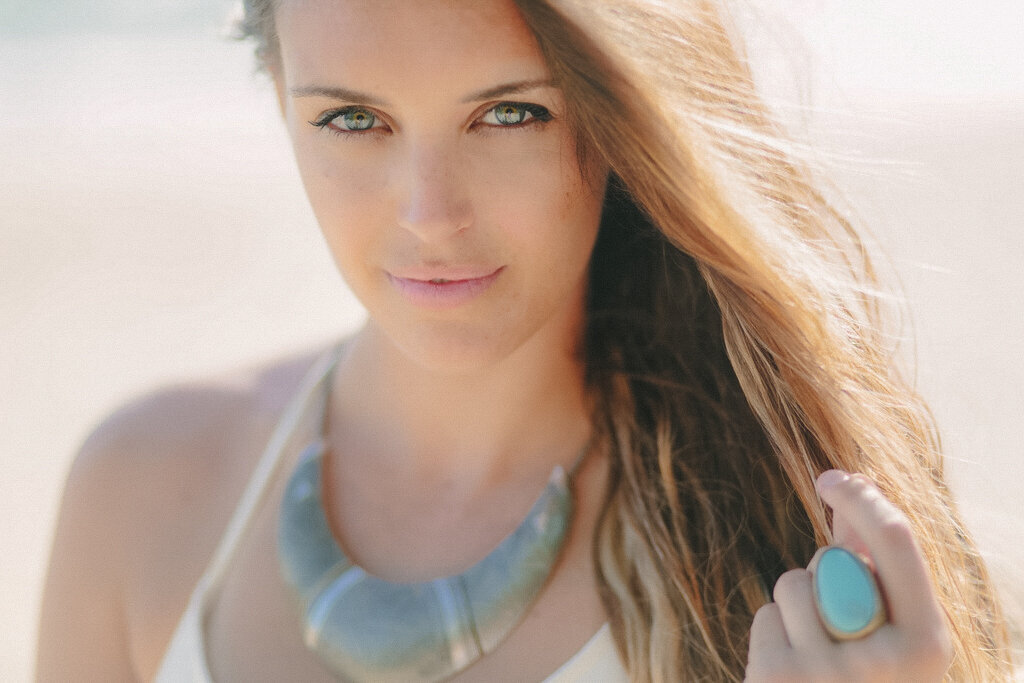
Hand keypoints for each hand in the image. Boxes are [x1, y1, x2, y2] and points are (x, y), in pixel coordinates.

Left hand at [744, 470, 952, 681]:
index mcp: (927, 644)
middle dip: (824, 572)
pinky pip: (766, 616)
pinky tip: (790, 674)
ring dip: (796, 607)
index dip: (863, 497)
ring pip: (792, 585)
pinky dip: (772, 636)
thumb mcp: (893, 639)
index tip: (834, 478)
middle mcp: (882, 659)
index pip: (896, 541)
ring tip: (814, 655)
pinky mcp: (776, 677)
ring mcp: (826, 672)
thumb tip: (853, 502)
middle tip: (835, 620)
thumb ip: (878, 574)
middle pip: (833, 562)